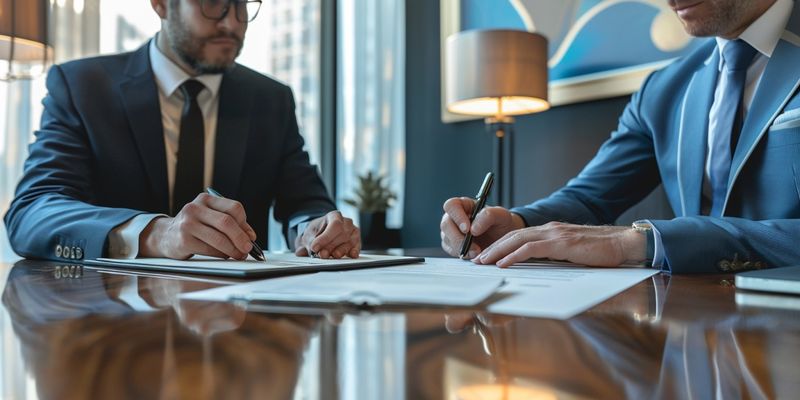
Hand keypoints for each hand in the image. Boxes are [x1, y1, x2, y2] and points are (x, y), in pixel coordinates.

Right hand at [139, 193, 256, 259]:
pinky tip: (224, 256)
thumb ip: (231, 224)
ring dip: (233, 250)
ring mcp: (188, 224)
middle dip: (241, 238)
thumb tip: (250, 236)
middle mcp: (195, 208)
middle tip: (248, 249)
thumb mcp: (211, 218)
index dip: (245, 223)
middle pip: (227, 222)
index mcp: (206, 199)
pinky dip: (221, 255)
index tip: (250, 236)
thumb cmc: (194, 227)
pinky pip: (210, 250)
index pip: (234, 208)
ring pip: (219, 238)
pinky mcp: (184, 240)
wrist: (166, 235)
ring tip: (238, 255)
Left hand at [294, 211, 359, 258]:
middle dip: (330, 246)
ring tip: (331, 256)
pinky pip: (357, 247)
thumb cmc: (316, 232)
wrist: (321, 234)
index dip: (325, 238)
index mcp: (334, 216)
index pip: (334, 225)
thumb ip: (306, 243)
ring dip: (339, 251)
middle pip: (341, 234)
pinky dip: (354, 251)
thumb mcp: (308, 235)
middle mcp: (346, 222)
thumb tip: (301, 252)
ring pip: (348, 242)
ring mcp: (352, 232)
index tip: (315, 247)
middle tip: (321, 254)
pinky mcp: (356, 242)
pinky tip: (351, 255)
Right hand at [440, 197, 525, 258]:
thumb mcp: (501, 216)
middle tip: (474, 247)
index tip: (467, 229)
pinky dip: (461, 254)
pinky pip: (450, 250)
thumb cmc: (501, 223)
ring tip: (477, 252)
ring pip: (447, 239)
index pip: (451, 205)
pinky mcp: (452, 245)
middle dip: (458, 238)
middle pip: (446, 224)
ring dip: (461, 248)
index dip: (456, 216)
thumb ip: (488, 216)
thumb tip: (473, 228)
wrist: (503, 239)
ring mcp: (451, 231)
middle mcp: (454, 217)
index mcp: (464, 205)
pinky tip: (473, 255)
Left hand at [474, 222, 645, 267]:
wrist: (623, 244)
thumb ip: (556, 256)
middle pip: (513, 236)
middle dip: (493, 247)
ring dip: (498, 251)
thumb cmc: (601, 252)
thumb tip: (539, 268)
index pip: (520, 236)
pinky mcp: (562, 243)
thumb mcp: (572, 254)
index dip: (501, 245)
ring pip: (518, 240)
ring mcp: (555, 235)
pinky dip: (514, 255)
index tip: (487, 256)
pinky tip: (504, 263)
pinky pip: (531, 248)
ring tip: (484, 262)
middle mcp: (550, 229)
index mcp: (552, 231)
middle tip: (477, 260)